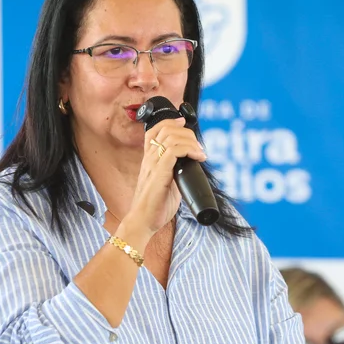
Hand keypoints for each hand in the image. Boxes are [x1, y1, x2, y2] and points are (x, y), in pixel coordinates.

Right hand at [120, 117, 206, 244]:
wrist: (143, 222)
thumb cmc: (155, 207)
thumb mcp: (168, 184)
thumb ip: (176, 173)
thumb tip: (190, 168)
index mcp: (149, 159)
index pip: (154, 130)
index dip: (170, 122)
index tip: (184, 123)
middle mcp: (149, 158)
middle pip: (166, 128)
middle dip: (187, 132)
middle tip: (198, 147)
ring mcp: (153, 164)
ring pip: (171, 136)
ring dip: (191, 141)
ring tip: (200, 154)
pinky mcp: (159, 173)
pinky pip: (174, 150)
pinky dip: (189, 150)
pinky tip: (198, 158)